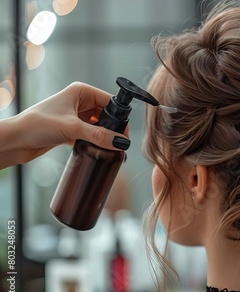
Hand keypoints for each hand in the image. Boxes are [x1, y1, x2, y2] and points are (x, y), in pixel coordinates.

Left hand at [0, 82, 129, 168]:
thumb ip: (99, 136)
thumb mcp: (72, 128)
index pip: (110, 101)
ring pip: (99, 127)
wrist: (14, 141)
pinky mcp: (71, 130)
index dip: (119, 117)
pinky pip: (91, 136)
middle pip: (107, 115)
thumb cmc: (36, 125)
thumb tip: (120, 142)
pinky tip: (97, 151)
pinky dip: (95, 143)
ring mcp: (76, 116)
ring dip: (103, 137)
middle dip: (113, 129)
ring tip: (108, 149)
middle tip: (118, 144)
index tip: (124, 134)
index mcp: (81, 91)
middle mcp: (79, 101)